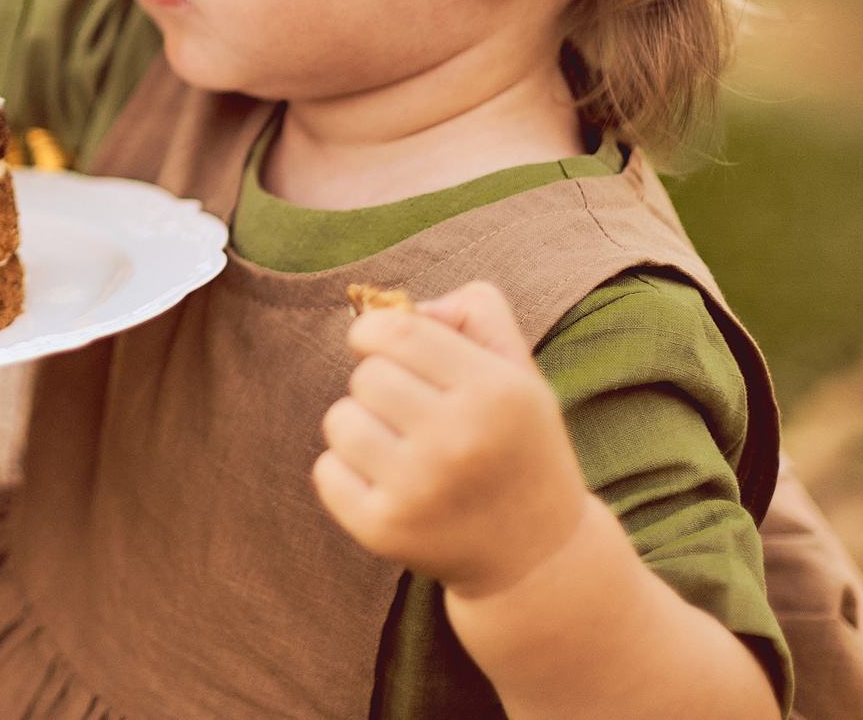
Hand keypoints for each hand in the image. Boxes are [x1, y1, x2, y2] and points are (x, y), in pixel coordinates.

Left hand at [310, 281, 587, 600]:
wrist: (537, 557)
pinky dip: (346, 472)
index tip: (384, 348)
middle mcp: (458, 441)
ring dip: (360, 427)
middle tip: (410, 412)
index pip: (394, 331)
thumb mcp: (519, 372)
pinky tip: (389, 484)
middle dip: (378, 385)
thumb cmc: (517, 445)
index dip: (374, 332)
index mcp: (495, 392)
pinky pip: (326, 471)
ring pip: (339, 420)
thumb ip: (473, 311)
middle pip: (365, 376)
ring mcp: (419, 490)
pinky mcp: (385, 530)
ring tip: (400, 448)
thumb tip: (399, 305)